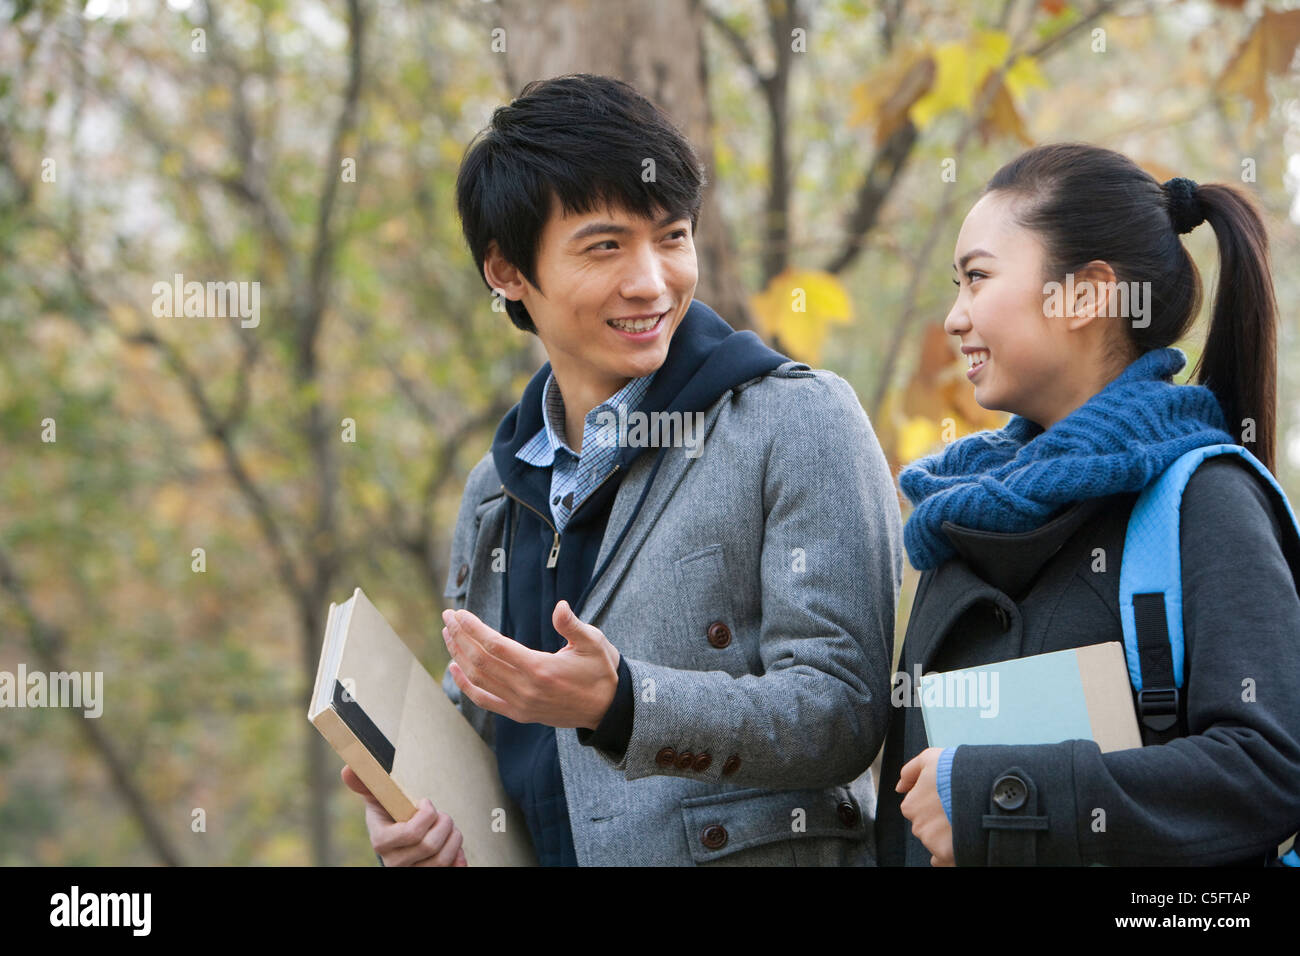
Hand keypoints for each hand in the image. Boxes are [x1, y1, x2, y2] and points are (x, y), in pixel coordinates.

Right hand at [341, 766, 466, 865]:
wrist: (400, 841)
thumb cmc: (391, 814)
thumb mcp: (379, 798)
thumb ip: (366, 783)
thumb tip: (347, 769)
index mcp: (380, 841)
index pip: (411, 833)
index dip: (427, 815)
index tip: (426, 803)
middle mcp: (394, 862)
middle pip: (430, 845)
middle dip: (444, 823)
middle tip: (442, 816)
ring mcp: (410, 872)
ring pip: (442, 861)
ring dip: (453, 839)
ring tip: (449, 829)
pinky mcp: (428, 877)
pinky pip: (451, 872)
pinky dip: (458, 859)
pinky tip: (455, 848)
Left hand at [441, 600, 619, 728]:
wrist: (607, 709)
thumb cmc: (600, 671)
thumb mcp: (594, 643)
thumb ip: (573, 625)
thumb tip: (559, 606)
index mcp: (540, 669)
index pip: (496, 646)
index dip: (474, 628)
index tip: (460, 613)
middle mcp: (525, 689)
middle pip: (481, 660)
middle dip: (460, 636)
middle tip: (447, 616)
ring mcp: (520, 704)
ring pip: (479, 678)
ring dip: (459, 655)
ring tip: (447, 633)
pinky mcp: (519, 714)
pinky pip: (484, 699)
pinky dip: (465, 685)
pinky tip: (454, 667)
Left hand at [897, 747, 954, 866]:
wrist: (984, 788)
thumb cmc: (956, 771)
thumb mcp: (930, 759)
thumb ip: (910, 772)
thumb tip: (900, 787)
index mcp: (911, 806)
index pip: (917, 809)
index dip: (934, 804)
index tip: (947, 800)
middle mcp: (918, 826)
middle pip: (927, 827)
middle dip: (940, 821)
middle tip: (958, 810)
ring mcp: (932, 842)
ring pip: (937, 842)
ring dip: (948, 836)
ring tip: (966, 821)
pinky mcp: (947, 854)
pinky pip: (944, 860)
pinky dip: (952, 854)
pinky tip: (963, 841)